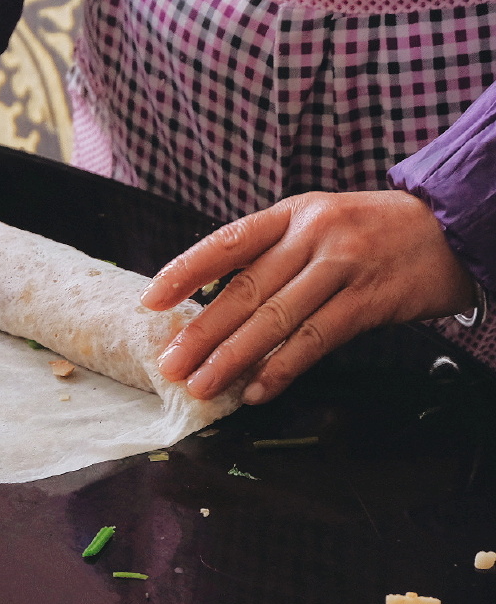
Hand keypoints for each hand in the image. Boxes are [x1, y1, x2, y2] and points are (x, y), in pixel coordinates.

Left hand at [139, 190, 477, 404]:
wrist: (452, 227)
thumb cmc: (371, 230)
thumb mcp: (317, 222)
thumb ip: (271, 255)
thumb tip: (213, 300)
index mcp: (290, 213)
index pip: (226, 242)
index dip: (185, 272)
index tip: (152, 301)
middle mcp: (311, 236)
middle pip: (243, 290)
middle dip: (200, 332)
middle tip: (170, 364)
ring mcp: (341, 267)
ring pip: (274, 319)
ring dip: (232, 359)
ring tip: (202, 385)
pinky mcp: (368, 301)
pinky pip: (315, 340)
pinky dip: (281, 369)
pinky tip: (256, 390)